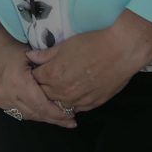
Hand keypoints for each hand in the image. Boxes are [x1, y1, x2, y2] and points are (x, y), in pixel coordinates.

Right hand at [0, 0, 74, 127]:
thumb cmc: (9, 44)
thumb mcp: (31, 56)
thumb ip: (46, 74)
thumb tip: (65, 89)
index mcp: (17, 83)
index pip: (42, 106)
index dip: (58, 114)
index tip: (72, 119)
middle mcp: (7, 95)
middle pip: (35, 114)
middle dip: (53, 119)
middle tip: (70, 121)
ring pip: (26, 115)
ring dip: (42, 117)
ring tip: (58, 118)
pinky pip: (16, 111)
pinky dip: (29, 112)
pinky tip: (40, 111)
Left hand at [25, 11, 151, 113]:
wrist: (120, 52)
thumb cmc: (92, 44)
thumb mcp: (64, 45)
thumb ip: (45, 54)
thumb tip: (30, 57)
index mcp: (53, 75)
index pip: (34, 80)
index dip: (34, 73)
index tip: (37, 69)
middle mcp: (63, 91)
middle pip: (44, 94)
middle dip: (43, 87)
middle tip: (48, 78)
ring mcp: (79, 100)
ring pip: (60, 104)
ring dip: (57, 97)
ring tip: (61, 85)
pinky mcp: (93, 104)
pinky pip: (76, 108)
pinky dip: (73, 102)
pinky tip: (74, 93)